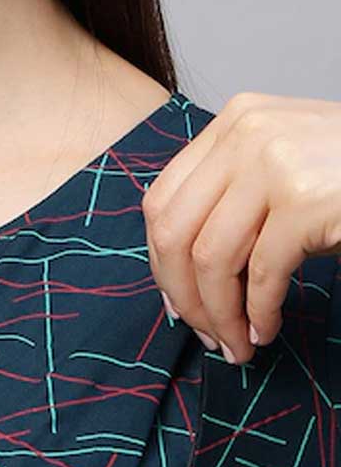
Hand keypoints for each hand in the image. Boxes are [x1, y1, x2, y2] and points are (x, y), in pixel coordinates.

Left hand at [142, 91, 340, 363]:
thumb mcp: (284, 171)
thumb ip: (233, 202)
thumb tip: (184, 281)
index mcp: (235, 122)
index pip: (162, 200)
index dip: (161, 263)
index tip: (178, 302)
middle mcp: (247, 133)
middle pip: (174, 233)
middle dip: (184, 297)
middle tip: (205, 335)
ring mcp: (275, 162)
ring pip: (211, 259)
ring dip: (220, 315)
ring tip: (236, 344)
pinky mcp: (305, 200)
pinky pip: (261, 274)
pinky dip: (258, 313)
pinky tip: (266, 329)